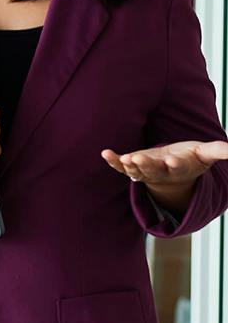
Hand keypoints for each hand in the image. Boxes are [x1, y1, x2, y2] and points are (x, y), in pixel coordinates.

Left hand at [101, 140, 227, 212]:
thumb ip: (218, 150)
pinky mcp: (133, 168)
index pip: (179, 166)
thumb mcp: (204, 153)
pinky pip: (121, 167)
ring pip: (137, 171)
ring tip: (124, 159)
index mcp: (180, 167)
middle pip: (154, 170)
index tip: (172, 160)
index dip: (176, 164)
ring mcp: (145, 171)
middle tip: (138, 160)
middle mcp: (161, 171)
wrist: (172, 170)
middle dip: (147, 165)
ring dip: (129, 166)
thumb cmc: (189, 158)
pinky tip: (106, 153)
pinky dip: (113, 161)